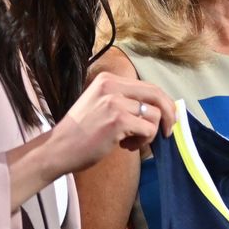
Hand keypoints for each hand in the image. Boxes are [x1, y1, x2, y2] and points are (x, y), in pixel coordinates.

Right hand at [48, 70, 175, 174]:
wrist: (58, 148)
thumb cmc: (80, 133)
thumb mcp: (100, 105)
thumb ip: (125, 102)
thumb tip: (159, 110)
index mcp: (108, 80)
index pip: (148, 86)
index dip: (163, 102)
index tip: (169, 116)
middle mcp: (112, 86)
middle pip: (156, 94)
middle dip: (169, 114)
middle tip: (168, 132)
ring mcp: (114, 102)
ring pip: (154, 115)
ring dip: (149, 134)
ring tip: (131, 142)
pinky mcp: (118, 120)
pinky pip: (148, 129)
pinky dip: (143, 141)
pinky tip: (125, 146)